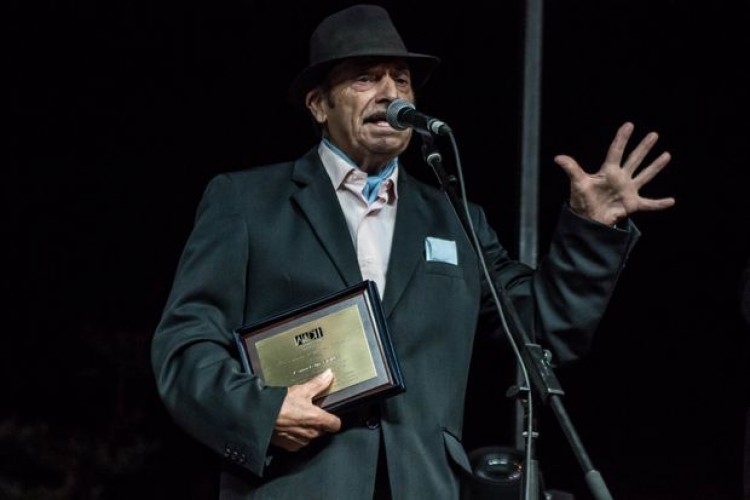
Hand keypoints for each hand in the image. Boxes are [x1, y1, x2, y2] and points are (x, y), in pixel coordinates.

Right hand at [271, 369, 341, 451]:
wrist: (262, 416)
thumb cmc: (281, 404)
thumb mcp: (302, 390)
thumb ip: (318, 383)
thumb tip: (328, 375)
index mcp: (318, 419)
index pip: (335, 424)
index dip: (333, 419)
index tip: (329, 414)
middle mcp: (312, 433)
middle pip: (322, 430)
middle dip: (317, 422)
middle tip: (308, 412)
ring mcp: (302, 441)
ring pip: (310, 436)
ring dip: (306, 429)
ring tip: (297, 418)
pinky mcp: (291, 447)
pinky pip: (299, 442)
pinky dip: (296, 436)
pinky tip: (289, 426)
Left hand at [554, 122, 674, 225]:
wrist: (587, 219)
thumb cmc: (582, 199)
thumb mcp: (577, 183)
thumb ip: (571, 169)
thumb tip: (558, 157)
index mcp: (608, 171)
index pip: (616, 151)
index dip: (622, 138)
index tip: (629, 125)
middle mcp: (620, 178)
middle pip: (634, 159)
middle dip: (643, 147)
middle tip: (654, 134)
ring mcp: (628, 190)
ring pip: (644, 176)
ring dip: (655, 166)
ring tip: (667, 155)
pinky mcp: (632, 204)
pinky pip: (649, 204)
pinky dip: (659, 204)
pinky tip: (671, 201)